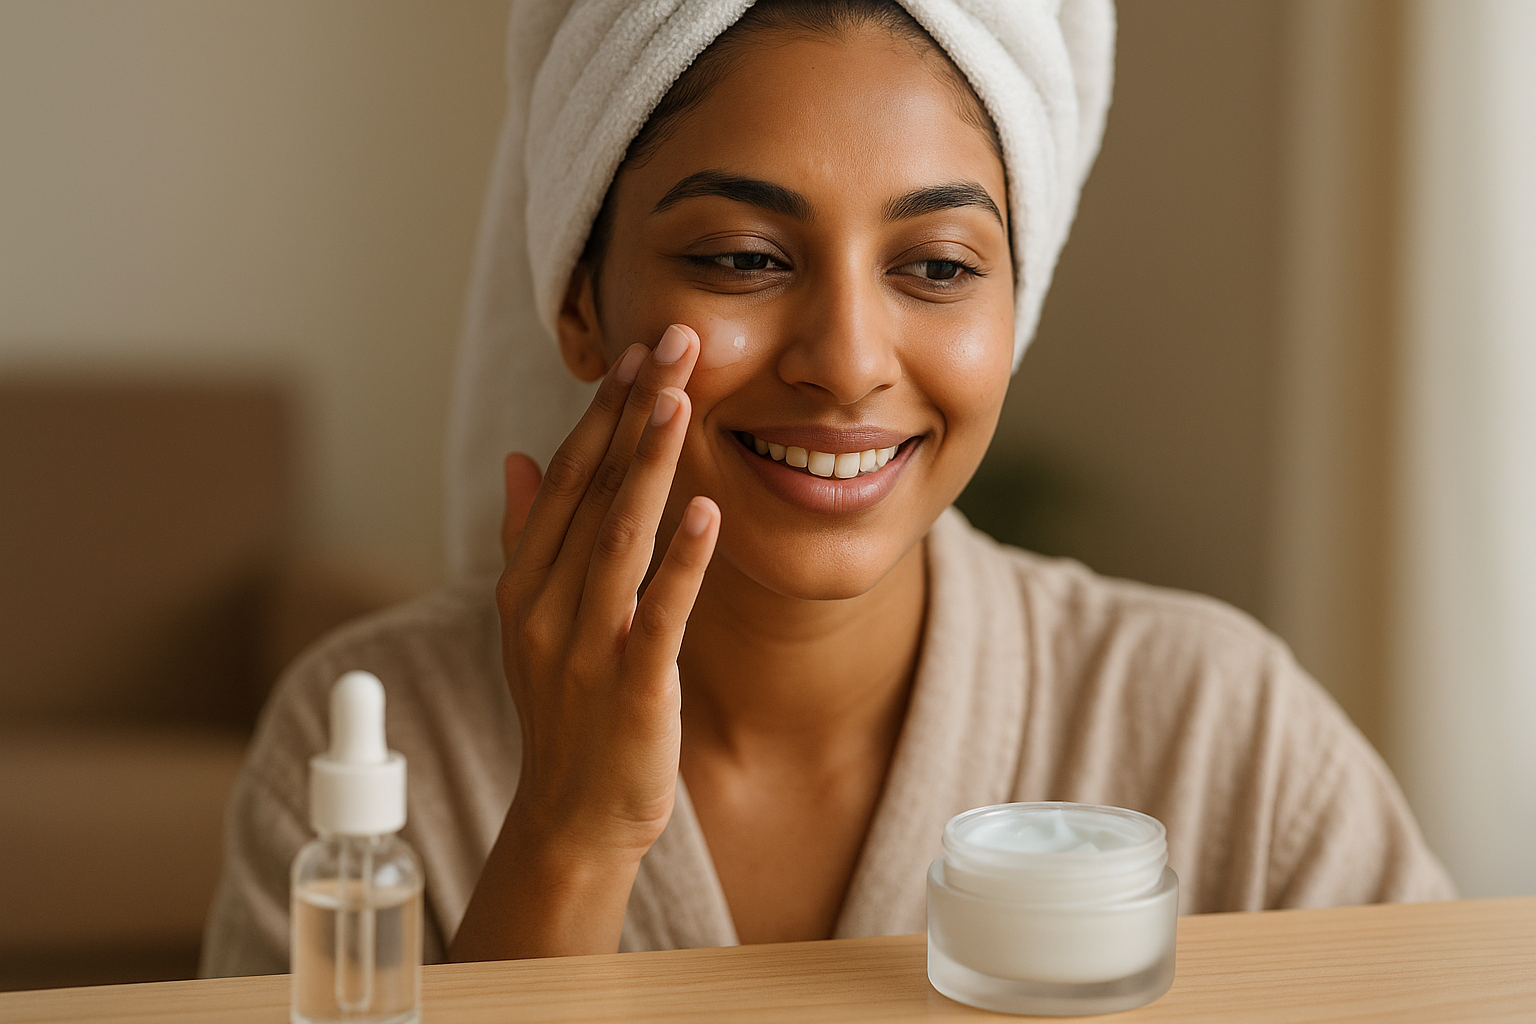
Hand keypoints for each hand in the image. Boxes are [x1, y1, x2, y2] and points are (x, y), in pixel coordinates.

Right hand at [450, 324, 719, 959]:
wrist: (572, 815)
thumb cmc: (567, 712)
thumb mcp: (534, 622)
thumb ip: (528, 538)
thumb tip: (519, 458)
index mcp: (526, 582)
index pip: (566, 479)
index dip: (601, 414)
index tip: (634, 352)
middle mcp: (546, 604)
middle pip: (591, 490)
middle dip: (630, 412)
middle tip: (669, 340)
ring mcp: (585, 645)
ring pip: (618, 537)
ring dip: (649, 464)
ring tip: (679, 399)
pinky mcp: (631, 685)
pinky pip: (658, 612)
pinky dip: (681, 561)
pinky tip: (708, 510)